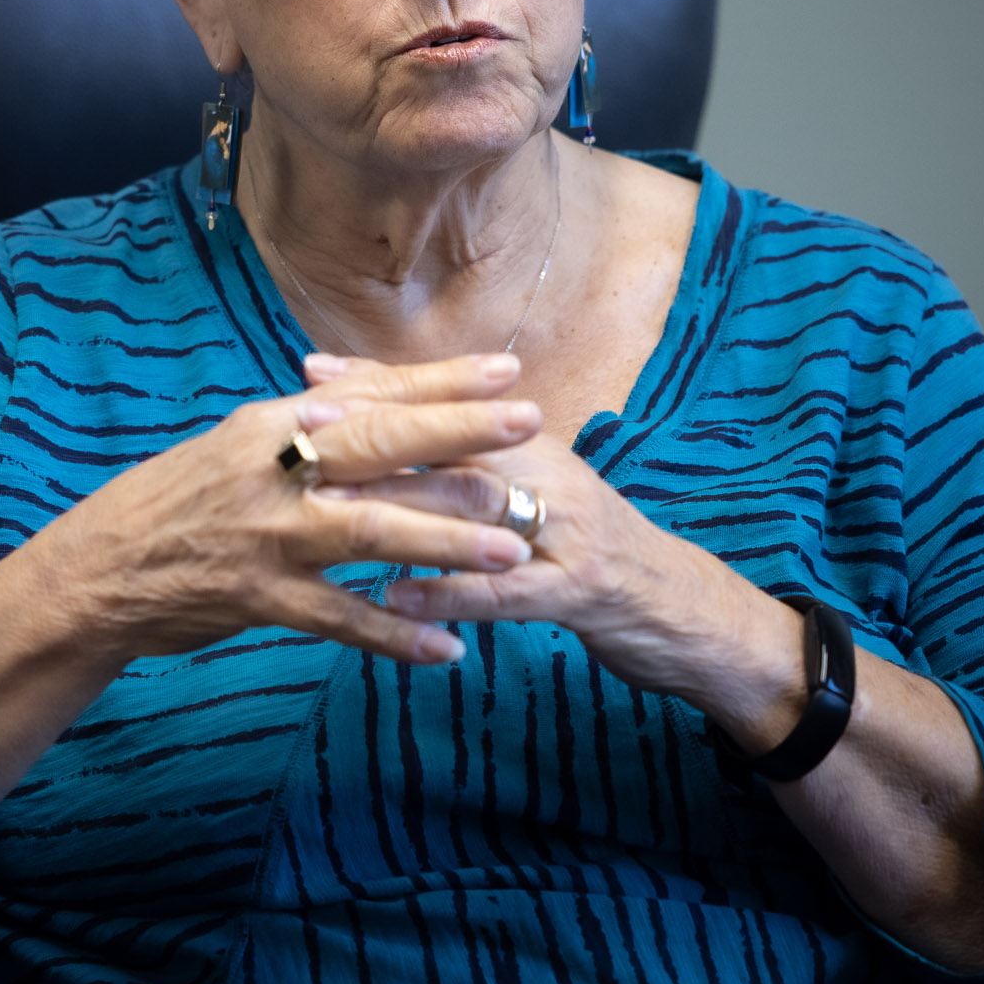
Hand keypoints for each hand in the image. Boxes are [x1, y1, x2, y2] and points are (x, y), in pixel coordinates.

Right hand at [26, 353, 544, 666]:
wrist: (98, 570)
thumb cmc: (176, 502)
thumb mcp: (237, 444)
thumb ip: (304, 423)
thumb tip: (366, 393)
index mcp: (272, 422)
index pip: (372, 394)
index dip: (442, 382)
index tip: (508, 369)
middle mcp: (273, 469)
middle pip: (381, 446)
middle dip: (461, 435)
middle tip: (533, 426)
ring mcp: (267, 535)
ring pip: (371, 530)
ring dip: (447, 538)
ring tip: (514, 548)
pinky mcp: (259, 599)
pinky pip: (340, 618)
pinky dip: (395, 633)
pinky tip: (448, 647)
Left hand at [300, 356, 799, 722]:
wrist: (683, 610)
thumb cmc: (589, 551)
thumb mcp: (538, 492)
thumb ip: (475, 460)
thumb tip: (400, 425)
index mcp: (534, 447)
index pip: (450, 406)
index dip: (380, 388)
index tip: (309, 373)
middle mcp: (551, 475)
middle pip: (453, 444)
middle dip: (374, 435)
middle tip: (301, 432)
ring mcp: (567, 533)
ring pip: (476, 510)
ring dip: (399, 509)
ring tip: (329, 509)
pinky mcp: (578, 594)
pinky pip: (504, 593)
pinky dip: (448, 595)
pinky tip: (394, 601)